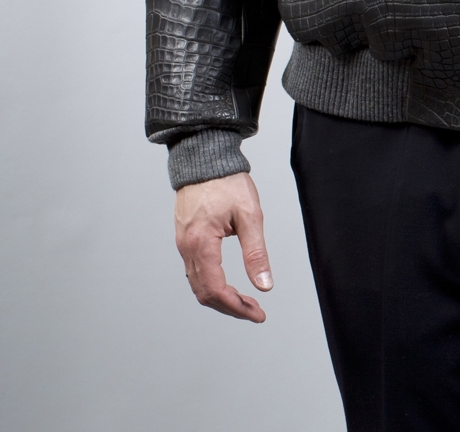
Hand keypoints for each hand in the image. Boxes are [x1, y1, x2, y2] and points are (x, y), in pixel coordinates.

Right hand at [174, 172, 272, 321]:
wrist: (204, 157)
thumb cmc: (227, 181)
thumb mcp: (249, 215)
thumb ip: (256, 252)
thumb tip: (264, 284)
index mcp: (201, 243)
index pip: (216, 290)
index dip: (237, 308)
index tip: (257, 314)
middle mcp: (187, 248)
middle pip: (204, 293)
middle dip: (230, 307)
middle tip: (254, 311)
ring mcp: (183, 244)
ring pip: (198, 285)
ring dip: (220, 298)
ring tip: (245, 300)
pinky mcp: (184, 238)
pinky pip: (194, 271)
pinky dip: (211, 284)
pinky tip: (227, 284)